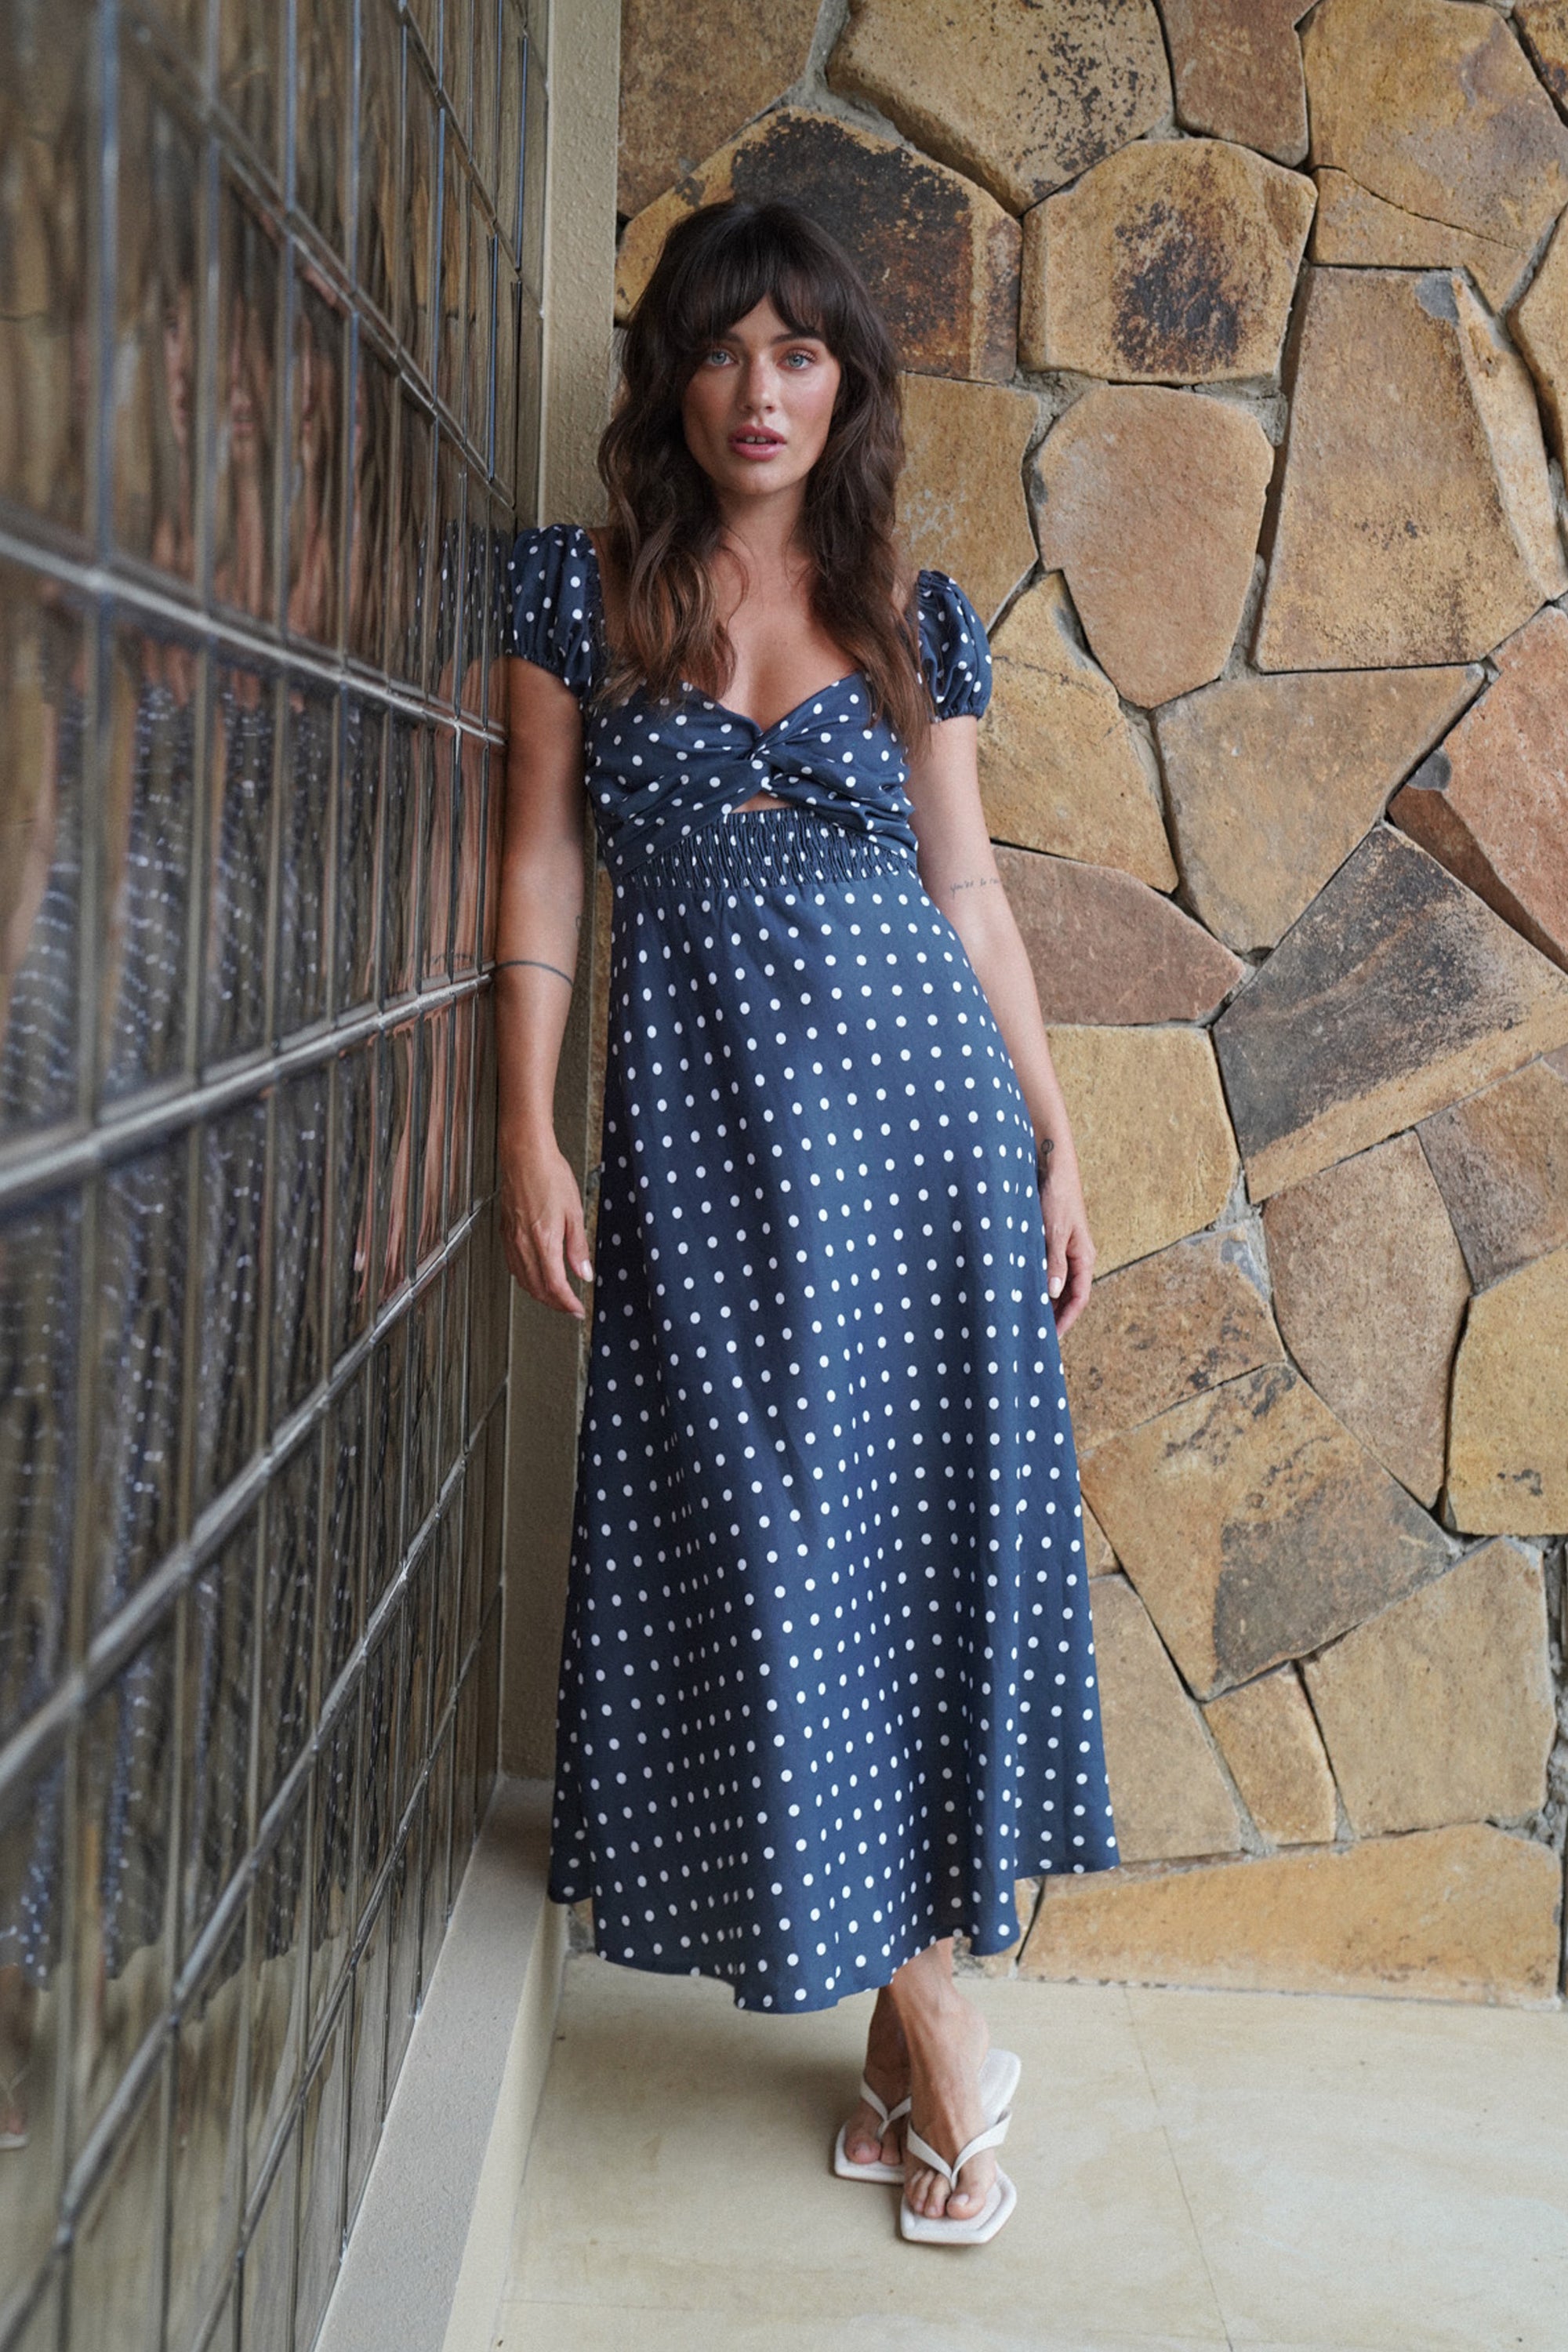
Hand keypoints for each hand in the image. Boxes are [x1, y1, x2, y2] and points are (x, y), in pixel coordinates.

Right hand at [500, 1131, 591, 1316]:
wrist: (524, 1154)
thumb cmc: (549, 1174)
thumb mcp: (574, 1211)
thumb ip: (578, 1247)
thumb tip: (583, 1273)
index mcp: (544, 1240)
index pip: (555, 1286)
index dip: (567, 1304)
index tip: (577, 1310)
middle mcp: (524, 1243)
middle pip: (537, 1288)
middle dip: (554, 1304)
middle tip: (570, 1307)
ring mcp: (511, 1239)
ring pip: (522, 1280)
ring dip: (539, 1294)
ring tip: (555, 1296)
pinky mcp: (505, 1231)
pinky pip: (513, 1266)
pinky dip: (525, 1278)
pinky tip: (534, 1275)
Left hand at [1037, 1144, 1094, 1335]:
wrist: (1051, 1164)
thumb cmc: (1056, 1196)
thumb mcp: (1054, 1231)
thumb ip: (1053, 1262)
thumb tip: (1052, 1293)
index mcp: (1084, 1257)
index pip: (1079, 1298)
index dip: (1066, 1320)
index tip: (1051, 1338)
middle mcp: (1077, 1256)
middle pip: (1068, 1295)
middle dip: (1054, 1315)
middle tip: (1034, 1334)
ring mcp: (1064, 1248)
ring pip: (1056, 1283)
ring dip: (1044, 1300)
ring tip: (1025, 1318)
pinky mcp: (1051, 1240)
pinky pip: (1046, 1269)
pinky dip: (1036, 1282)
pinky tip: (1020, 1290)